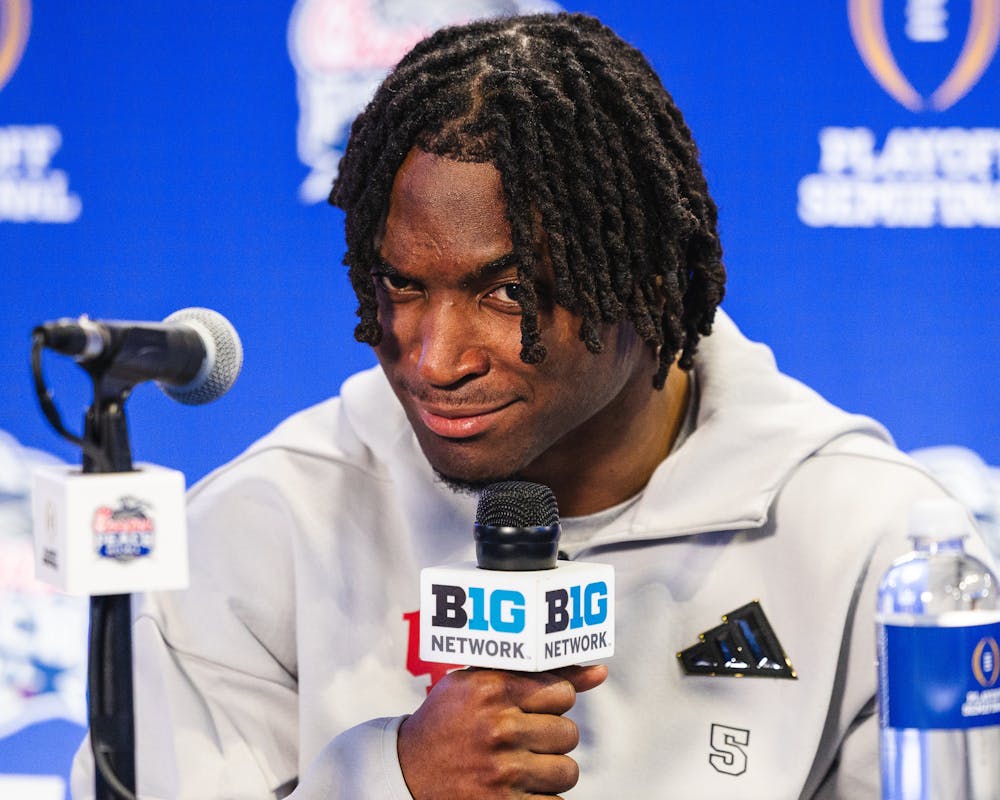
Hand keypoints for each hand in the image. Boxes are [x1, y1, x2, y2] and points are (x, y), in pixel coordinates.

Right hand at [397, 664, 607, 799]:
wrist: (406, 772)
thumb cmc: (449, 720)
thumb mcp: (480, 682)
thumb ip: (539, 672)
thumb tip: (600, 671)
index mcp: (492, 689)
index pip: (561, 692)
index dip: (551, 703)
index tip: (532, 709)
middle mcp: (498, 728)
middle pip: (568, 733)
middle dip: (550, 738)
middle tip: (522, 739)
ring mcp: (502, 771)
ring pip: (567, 771)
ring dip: (549, 771)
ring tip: (521, 765)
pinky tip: (518, 789)